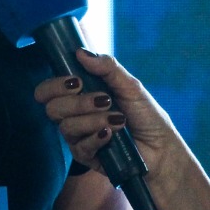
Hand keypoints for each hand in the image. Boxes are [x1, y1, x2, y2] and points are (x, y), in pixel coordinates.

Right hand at [34, 50, 181, 179]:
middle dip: (78, 103)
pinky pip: (80, 147)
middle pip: (52, 108)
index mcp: (79, 95)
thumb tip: (80, 52)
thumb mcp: (130, 86)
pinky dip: (97, 137)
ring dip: (93, 120)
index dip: (54, 85)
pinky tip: (112, 134)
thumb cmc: (146, 115)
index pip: (47, 91)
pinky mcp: (86, 157)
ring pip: (66, 127)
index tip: (77, 81)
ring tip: (119, 119)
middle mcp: (74, 116)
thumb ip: (107, 67)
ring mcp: (79, 137)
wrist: (162, 147)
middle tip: (104, 100)